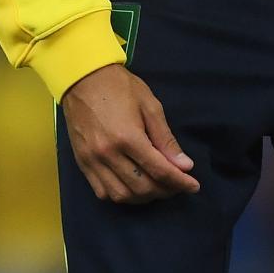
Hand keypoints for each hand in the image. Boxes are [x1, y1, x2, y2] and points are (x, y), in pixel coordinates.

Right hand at [61, 63, 197, 202]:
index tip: (194, 185)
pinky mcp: (81, 160)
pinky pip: (102, 191)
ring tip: (154, 186)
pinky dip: (119, 194)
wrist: (79, 75)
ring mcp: (91, 159)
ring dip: (143, 196)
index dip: (182, 183)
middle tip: (175, 183)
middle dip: (166, 190)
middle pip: (143, 188)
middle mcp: (107, 153)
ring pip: (122, 195)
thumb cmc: (118, 86)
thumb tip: (184, 166)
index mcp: (127, 137)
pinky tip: (130, 184)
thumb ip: (166, 139)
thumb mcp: (149, 105)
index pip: (161, 172)